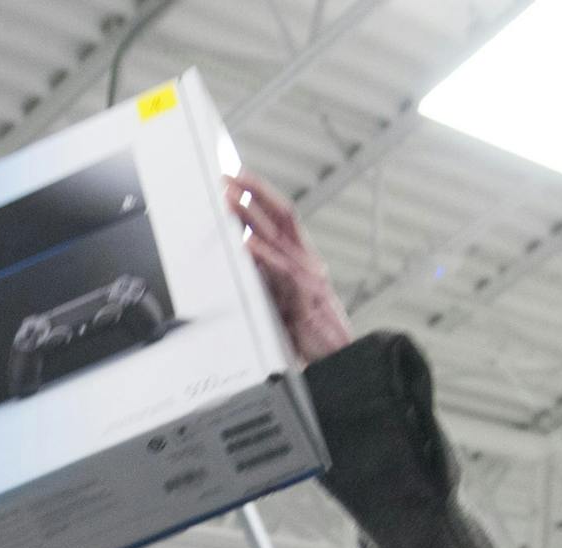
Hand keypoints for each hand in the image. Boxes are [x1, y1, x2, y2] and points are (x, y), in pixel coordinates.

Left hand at [225, 170, 354, 363]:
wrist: (335, 358)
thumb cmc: (307, 330)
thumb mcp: (281, 297)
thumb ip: (264, 275)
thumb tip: (238, 254)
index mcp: (300, 257)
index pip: (281, 214)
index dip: (259, 192)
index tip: (236, 176)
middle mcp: (306, 260)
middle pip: (280, 215)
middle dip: (252, 192)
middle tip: (226, 177)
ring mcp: (308, 276)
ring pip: (279, 237)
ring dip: (251, 217)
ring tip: (230, 201)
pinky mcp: (307, 297)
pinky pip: (283, 272)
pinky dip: (265, 255)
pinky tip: (248, 243)